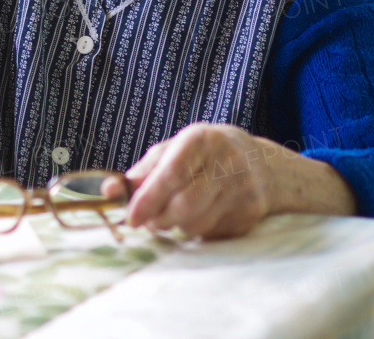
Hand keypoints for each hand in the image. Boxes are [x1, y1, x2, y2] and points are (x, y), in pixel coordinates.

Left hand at [123, 123, 355, 239]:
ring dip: (176, 226)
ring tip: (176, 213)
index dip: (149, 198)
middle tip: (149, 220)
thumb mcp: (176, 149)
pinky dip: (197, 230)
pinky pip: (211, 234)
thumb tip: (111, 191)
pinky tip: (201, 214)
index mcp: (202, 139)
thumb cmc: (206, 154)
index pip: (173, 172)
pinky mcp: (250, 214)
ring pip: (196, 224)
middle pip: (184, 205)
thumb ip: (144, 170)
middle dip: (159, 219)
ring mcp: (243, 189)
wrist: (263, 164)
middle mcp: (227, 162)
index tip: (131, 217)